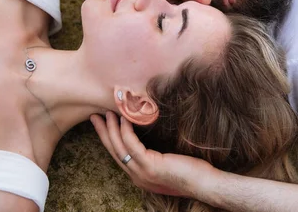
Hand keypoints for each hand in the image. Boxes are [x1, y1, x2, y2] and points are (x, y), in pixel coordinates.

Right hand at [90, 111, 216, 197]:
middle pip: (114, 151)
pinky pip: (132, 146)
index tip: (102, 124)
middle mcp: (137, 176)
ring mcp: (142, 173)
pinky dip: (126, 131)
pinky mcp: (150, 167)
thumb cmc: (190, 172)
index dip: (108, 139)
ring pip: (119, 148)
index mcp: (139, 175)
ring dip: (112, 129)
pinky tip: (124, 119)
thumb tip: (151, 140)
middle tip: (95, 116)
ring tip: (108, 113)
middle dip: (103, 132)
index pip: (118, 155)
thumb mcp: (167, 164)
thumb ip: (155, 156)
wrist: (203, 184)